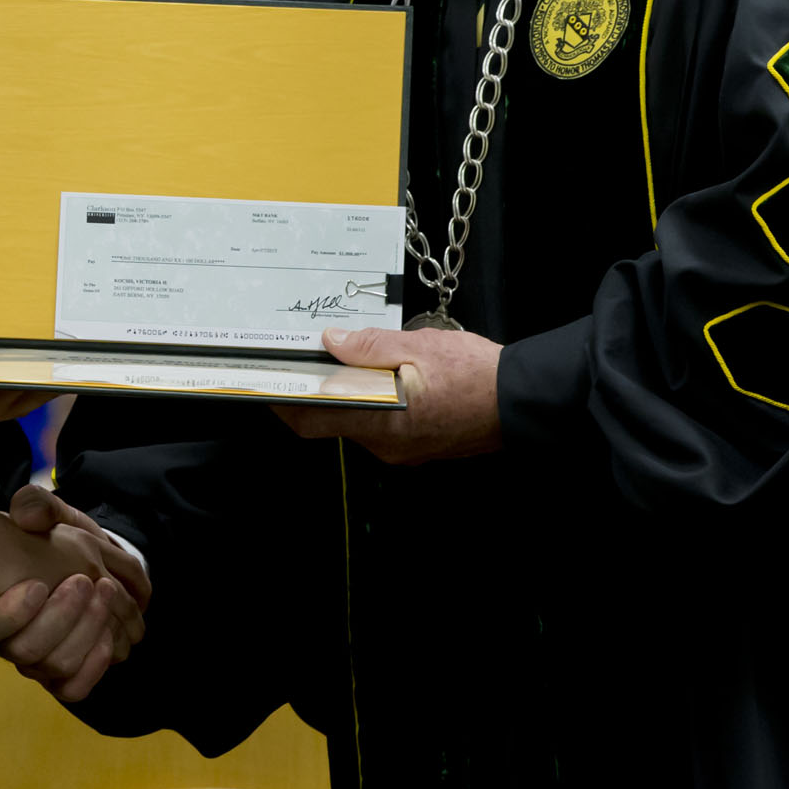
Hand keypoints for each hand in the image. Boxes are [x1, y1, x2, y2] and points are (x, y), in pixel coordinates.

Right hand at [0, 487, 150, 700]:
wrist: (78, 562)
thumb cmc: (54, 538)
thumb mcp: (45, 512)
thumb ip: (35, 507)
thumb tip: (27, 514)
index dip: (11, 613)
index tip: (38, 584)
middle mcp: (9, 639)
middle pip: (27, 651)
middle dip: (62, 616)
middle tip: (86, 581)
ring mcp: (38, 659)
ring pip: (57, 667)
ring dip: (86, 631)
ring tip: (105, 593)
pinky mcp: (64, 674)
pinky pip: (73, 688)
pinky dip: (94, 667)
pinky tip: (109, 639)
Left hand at [277, 325, 503, 463]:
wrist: (522, 401)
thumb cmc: (476, 376)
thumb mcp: (419, 347)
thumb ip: (370, 345)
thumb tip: (331, 341)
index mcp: (380, 423)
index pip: (311, 421)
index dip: (283, 401)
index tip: (266, 380)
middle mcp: (385, 444)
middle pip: (332, 419)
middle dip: (315, 389)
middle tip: (303, 357)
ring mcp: (403, 447)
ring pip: (357, 419)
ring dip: (345, 392)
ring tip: (341, 356)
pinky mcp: (417, 443)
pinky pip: (381, 422)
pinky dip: (370, 399)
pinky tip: (378, 372)